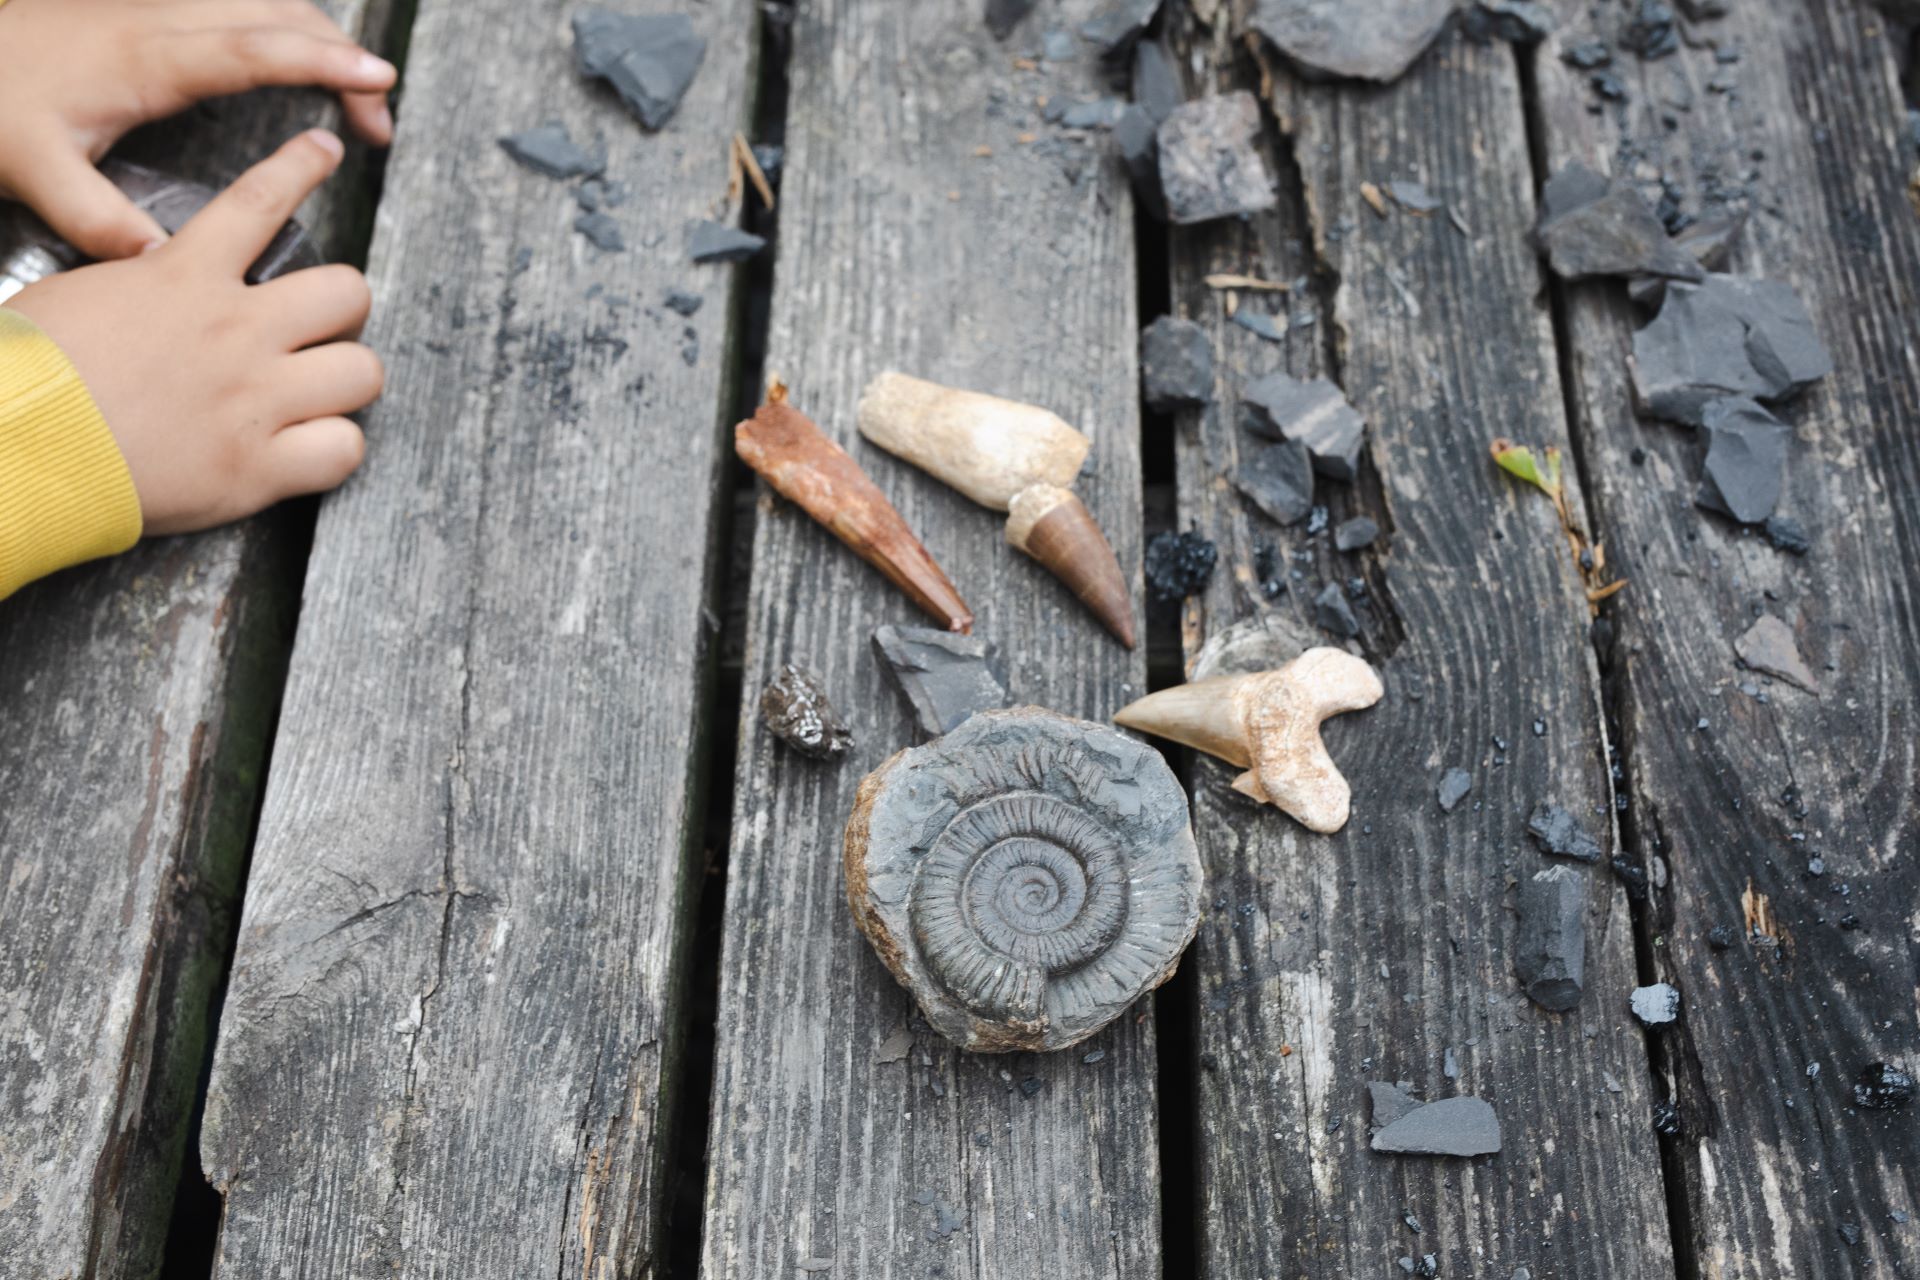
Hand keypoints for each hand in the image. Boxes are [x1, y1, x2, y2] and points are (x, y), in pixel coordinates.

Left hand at [0, 0, 395, 259]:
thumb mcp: (35, 173)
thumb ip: (101, 223)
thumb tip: (164, 266)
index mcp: (144, 61)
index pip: (252, 48)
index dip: (321, 61)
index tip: (376, 79)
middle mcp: (160, 21)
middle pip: (277, 13)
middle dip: (342, 57)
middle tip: (378, 123)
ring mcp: (160, 8)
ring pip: (266, 3)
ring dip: (322, 41)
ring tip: (357, 101)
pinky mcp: (156, 12)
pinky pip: (245, 8)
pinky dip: (291, 33)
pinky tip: (304, 69)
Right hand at [4, 131, 382, 534]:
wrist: (16, 443)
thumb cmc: (30, 372)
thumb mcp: (82, 294)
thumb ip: (145, 283)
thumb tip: (164, 281)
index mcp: (183, 279)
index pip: (259, 202)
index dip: (300, 168)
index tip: (325, 152)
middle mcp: (234, 330)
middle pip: (347, 292)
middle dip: (343, 311)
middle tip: (321, 330)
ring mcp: (254, 399)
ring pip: (363, 372)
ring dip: (346, 383)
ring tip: (320, 393)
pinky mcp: (259, 467)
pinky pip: (344, 450)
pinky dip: (333, 452)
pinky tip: (307, 450)